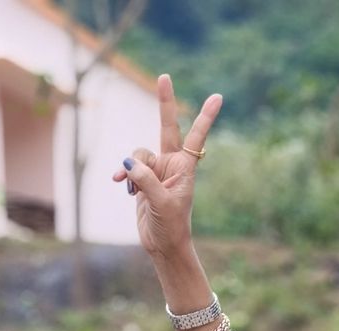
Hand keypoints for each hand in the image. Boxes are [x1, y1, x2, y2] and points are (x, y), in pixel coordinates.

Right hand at [112, 75, 222, 260]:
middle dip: (165, 103)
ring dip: (130, 167)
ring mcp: (156, 170)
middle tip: (165, 76)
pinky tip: (120, 183)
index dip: (205, 117)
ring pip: (138, 154)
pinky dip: (124, 173)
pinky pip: (129, 167)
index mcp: (185, 168)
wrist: (163, 245)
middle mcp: (172, 164)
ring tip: (130, 187)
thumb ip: (146, 180)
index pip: (196, 137)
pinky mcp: (143, 179)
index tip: (218, 97)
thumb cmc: (171, 227)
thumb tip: (128, 162)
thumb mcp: (162, 204)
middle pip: (166, 127)